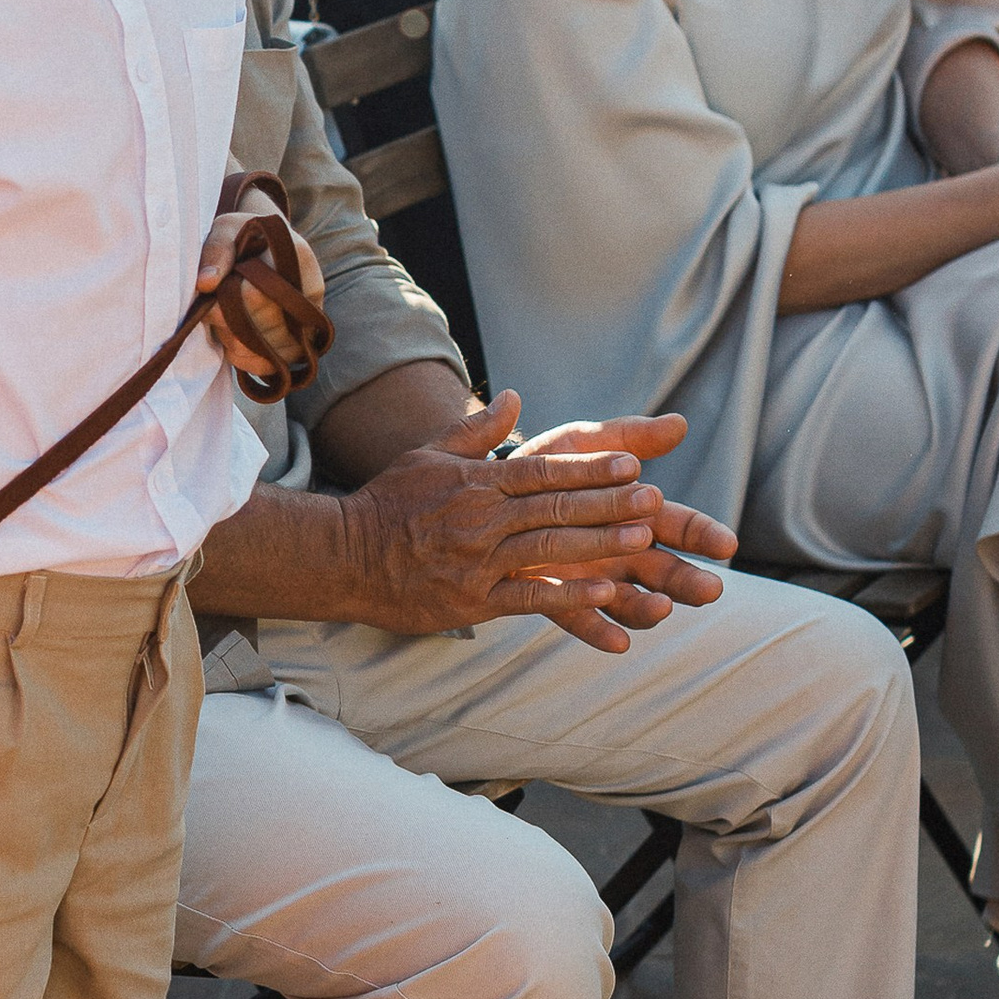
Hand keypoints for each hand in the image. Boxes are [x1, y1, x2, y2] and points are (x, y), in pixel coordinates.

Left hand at [196, 198, 325, 381]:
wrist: (263, 248)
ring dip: (235, 343)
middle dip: (228, 323)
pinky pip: (274, 366)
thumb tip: (205, 283)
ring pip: (269, 352)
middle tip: (210, 310)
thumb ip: (216, 252)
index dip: (227, 302)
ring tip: (222, 321)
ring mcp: (308, 323)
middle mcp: (309, 295)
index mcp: (297, 259)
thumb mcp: (226, 230)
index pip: (259, 295)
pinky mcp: (299, 344)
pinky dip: (247, 360)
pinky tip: (232, 341)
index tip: (208, 295)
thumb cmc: (242, 236)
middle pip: (264, 327)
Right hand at [337, 396, 733, 650]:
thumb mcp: (429, 456)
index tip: (633, 465)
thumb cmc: (388, 503)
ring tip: (642, 541)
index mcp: (476, 482)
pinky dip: (567, 595)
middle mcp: (481, 518)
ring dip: (599, 545)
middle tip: (654, 500)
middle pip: (556, 508)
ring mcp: (478, 561)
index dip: (591, 469)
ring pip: (549, 549)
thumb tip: (515, 398)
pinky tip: (604, 593)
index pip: (544, 471)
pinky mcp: (472, 600)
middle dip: (609, 504)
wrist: (344, 555)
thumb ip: (476, 430)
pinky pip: (528, 597)